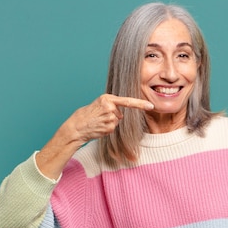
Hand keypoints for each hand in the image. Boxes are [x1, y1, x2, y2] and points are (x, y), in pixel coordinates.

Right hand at [36, 94, 153, 178]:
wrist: (76, 126)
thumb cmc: (87, 115)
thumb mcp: (98, 105)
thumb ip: (111, 106)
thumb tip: (121, 114)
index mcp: (107, 98)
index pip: (127, 101)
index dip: (140, 104)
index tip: (150, 106)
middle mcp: (109, 107)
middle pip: (120, 114)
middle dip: (113, 117)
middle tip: (99, 117)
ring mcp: (110, 118)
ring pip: (117, 122)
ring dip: (109, 123)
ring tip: (98, 122)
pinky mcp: (109, 127)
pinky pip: (113, 129)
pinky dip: (107, 129)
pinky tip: (98, 127)